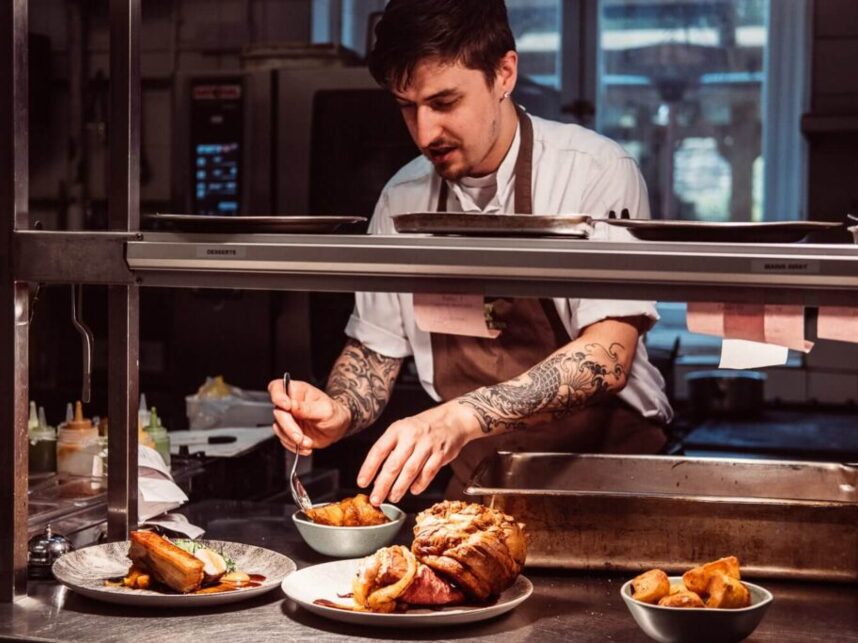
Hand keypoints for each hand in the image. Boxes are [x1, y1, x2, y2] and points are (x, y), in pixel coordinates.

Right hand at [267, 378, 350, 454]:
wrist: (338, 427)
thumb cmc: (333, 412)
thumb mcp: (325, 409)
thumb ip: (308, 408)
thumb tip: (292, 405)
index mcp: (297, 391)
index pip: (277, 388)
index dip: (277, 396)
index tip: (286, 406)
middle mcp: (289, 404)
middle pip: (278, 412)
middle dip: (288, 427)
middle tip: (300, 436)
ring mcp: (288, 418)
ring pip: (278, 428)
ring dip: (291, 439)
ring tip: (307, 442)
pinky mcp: (288, 432)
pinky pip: (284, 440)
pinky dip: (294, 446)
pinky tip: (306, 447)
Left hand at [356, 402, 482, 504]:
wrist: (452, 419)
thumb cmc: (422, 427)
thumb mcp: (403, 430)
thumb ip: (391, 451)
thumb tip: (377, 477)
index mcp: (397, 429)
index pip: (379, 450)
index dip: (369, 468)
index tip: (362, 483)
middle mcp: (411, 436)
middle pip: (393, 464)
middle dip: (382, 484)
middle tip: (375, 498)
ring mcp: (427, 445)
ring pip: (410, 471)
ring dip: (399, 488)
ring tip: (392, 497)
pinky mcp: (440, 454)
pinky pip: (428, 473)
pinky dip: (420, 484)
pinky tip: (413, 490)